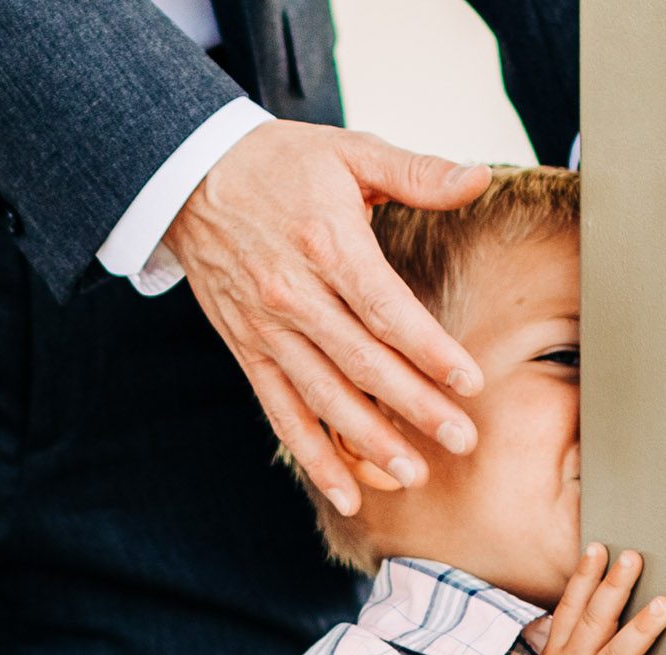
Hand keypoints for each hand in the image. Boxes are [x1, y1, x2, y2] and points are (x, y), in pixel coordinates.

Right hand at [164, 121, 490, 516]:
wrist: (188, 176)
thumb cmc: (278, 163)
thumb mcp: (348, 150)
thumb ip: (416, 171)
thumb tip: (476, 179)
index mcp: (327, 244)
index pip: (386, 309)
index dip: (429, 350)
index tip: (469, 382)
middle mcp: (295, 295)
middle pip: (362, 363)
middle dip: (415, 407)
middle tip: (462, 439)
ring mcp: (269, 329)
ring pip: (325, 397)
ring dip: (369, 442)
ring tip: (413, 474)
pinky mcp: (249, 351)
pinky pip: (282, 414)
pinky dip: (314, 458)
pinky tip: (347, 493)